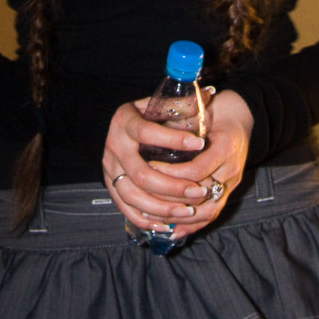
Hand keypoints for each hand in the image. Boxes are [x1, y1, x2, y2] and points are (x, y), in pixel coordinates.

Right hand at [102, 89, 252, 241]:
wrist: (110, 126)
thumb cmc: (142, 114)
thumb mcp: (155, 103)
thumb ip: (179, 103)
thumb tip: (209, 94)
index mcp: (125, 121)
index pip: (147, 132)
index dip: (174, 139)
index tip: (200, 142)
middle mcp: (114, 146)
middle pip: (141, 174)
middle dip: (172, 186)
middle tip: (198, 191)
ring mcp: (109, 169)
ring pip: (133, 196)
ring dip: (162, 207)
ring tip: (188, 210)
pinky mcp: (110, 186)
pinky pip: (126, 209)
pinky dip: (147, 219)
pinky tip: (168, 224)